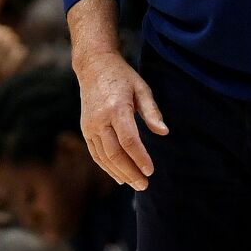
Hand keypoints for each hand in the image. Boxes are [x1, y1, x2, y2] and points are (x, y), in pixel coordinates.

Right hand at [73, 49, 165, 191]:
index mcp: (116, 108)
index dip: (139, 158)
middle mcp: (100, 119)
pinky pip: (95, 153)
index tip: (150, 170)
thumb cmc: (122, 76)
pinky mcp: (85, 129)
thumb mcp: (142, 88)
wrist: (93, 66)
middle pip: (114, 153)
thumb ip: (152, 111)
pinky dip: (107, 167)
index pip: (128, 140)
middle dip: (130, 171)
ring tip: (135, 184)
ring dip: (119, 173)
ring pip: (104, 157)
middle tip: (144, 184)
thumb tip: (164, 132)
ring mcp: (90, 125)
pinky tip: (119, 177)